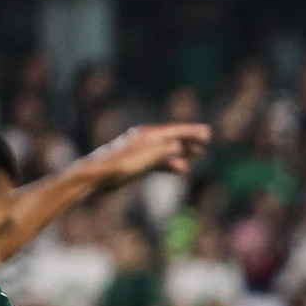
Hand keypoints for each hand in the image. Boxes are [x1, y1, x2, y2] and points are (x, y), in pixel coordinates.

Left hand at [86, 122, 212, 187]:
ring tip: (197, 155)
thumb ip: (164, 150)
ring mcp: (141, 151)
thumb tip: (180, 144)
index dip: (192, 132)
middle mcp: (145, 140)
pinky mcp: (136, 163)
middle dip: (189, 139)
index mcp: (148, 134)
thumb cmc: (120, 165)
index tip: (207, 132)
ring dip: (182, 152)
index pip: (175, 131)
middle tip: (206, 141)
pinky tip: (180, 169)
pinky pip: (159, 161)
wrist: (97, 175)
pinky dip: (171, 164)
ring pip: (167, 150)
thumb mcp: (145, 157)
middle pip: (172, 138)